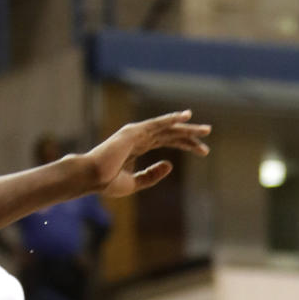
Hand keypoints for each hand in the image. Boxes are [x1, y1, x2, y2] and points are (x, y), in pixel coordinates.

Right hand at [87, 111, 209, 198]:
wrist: (90, 178)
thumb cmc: (106, 182)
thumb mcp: (135, 182)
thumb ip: (152, 174)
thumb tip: (170, 164)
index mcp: (138, 147)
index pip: (167, 141)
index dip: (185, 144)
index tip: (203, 150)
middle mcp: (138, 137)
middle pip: (170, 133)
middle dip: (189, 135)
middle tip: (208, 134)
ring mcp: (136, 133)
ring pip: (167, 128)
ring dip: (186, 128)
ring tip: (205, 130)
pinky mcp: (134, 132)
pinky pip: (156, 124)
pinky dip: (171, 119)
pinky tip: (186, 117)